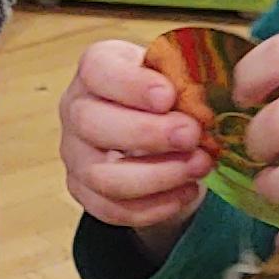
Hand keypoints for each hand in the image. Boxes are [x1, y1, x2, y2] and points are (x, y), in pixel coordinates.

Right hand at [61, 36, 212, 235]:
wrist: (156, 127)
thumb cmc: (167, 93)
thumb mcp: (175, 74)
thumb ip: (183, 80)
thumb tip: (203, 103)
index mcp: (96, 69)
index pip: (97, 70)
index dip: (131, 85)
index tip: (168, 96)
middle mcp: (76, 110)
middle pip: (92, 124)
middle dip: (147, 134)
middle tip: (192, 135)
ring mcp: (75, 155)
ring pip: (102, 176)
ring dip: (157, 176)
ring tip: (199, 166)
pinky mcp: (85, 192)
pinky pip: (112, 210)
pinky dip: (154, 206)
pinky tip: (187, 191)